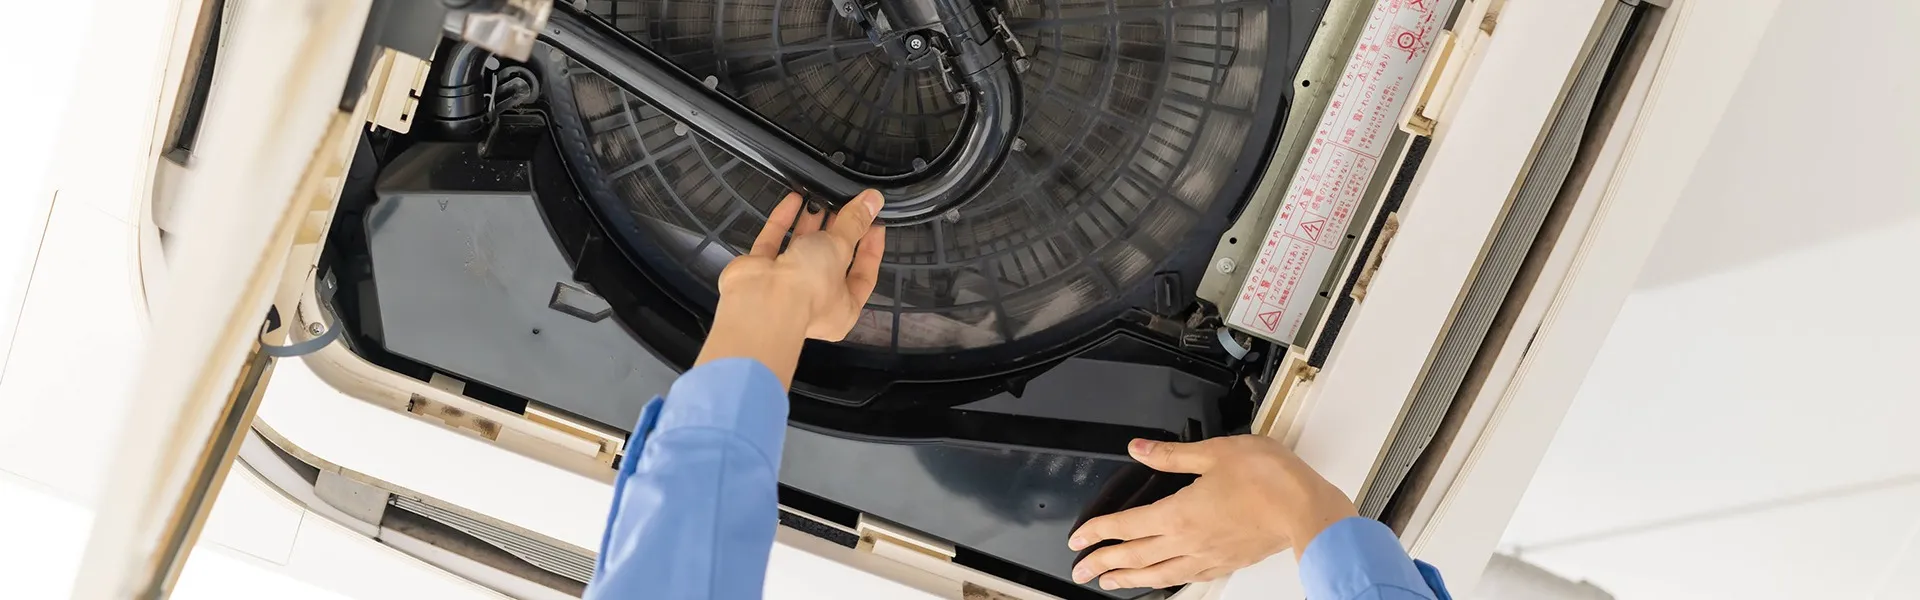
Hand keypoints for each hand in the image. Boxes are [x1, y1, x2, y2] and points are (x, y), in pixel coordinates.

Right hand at [695, 190, 885, 385]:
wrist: (761, 301)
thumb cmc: (808, 287)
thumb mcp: (840, 249)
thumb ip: (856, 223)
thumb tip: (874, 201)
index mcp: (844, 307)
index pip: (864, 274)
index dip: (870, 247)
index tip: (874, 222)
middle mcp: (815, 300)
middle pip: (831, 260)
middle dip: (837, 231)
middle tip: (845, 205)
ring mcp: (786, 287)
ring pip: (801, 250)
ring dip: (810, 224)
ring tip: (820, 198)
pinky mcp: (761, 272)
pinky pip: (774, 243)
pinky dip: (783, 222)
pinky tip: (793, 199)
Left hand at [1066, 435, 1358, 589]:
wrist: (1305, 509)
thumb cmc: (1268, 479)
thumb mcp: (1214, 453)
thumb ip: (1171, 454)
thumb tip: (1138, 448)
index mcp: (1178, 513)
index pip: (1125, 526)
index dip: (1097, 533)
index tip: (1078, 540)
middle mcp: (1187, 541)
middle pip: (1133, 557)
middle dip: (1101, 563)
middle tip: (1080, 570)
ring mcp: (1205, 557)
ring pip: (1156, 574)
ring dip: (1127, 578)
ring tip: (1108, 582)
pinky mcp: (1224, 563)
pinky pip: (1184, 577)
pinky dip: (1163, 582)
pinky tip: (1159, 582)